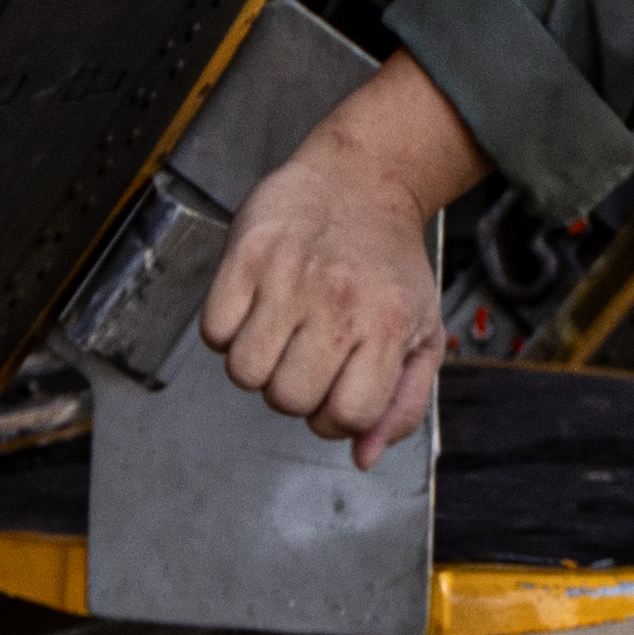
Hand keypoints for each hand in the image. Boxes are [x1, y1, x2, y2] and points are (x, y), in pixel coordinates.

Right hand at [199, 51, 488, 468]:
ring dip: (256, 364)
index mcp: (386, 326)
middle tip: (306, 354)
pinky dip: (226, 331)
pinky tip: (254, 307)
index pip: (345, 417)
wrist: (362, 178)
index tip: (335, 390)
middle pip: (287, 400)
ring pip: (244, 373)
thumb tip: (364, 456)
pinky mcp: (247, 252)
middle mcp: (340, 301)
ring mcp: (290, 276)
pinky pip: (213, 331)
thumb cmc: (389, 262)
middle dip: (292, 391)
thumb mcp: (420, 334)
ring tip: (280, 330)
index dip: (334, 417)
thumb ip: (402, 404)